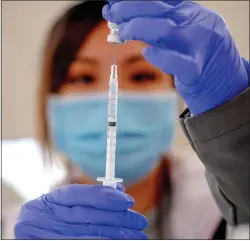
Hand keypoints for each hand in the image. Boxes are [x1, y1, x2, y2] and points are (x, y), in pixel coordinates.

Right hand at [15, 184, 147, 238]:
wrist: (32, 234)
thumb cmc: (53, 217)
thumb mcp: (65, 204)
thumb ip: (90, 197)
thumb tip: (119, 190)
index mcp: (49, 202)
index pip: (78, 194)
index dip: (105, 196)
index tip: (128, 200)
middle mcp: (45, 219)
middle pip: (87, 217)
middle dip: (117, 219)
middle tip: (139, 221)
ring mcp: (47, 237)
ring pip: (87, 236)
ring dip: (115, 236)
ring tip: (136, 235)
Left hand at [103, 1, 247, 113]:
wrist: (224, 83)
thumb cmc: (199, 57)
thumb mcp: (184, 33)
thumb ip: (162, 26)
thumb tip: (131, 20)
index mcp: (192, 13)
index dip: (135, 0)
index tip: (115, 2)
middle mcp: (196, 24)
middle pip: (159, 9)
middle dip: (130, 9)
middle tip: (111, 13)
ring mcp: (198, 46)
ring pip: (165, 29)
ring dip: (138, 28)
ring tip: (122, 31)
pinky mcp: (195, 70)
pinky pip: (175, 61)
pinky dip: (158, 56)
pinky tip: (146, 52)